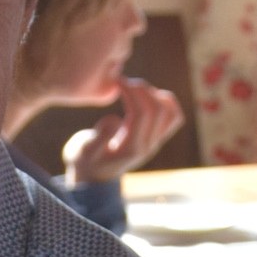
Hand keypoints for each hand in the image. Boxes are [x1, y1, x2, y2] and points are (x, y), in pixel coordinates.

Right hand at [60, 77, 181, 183]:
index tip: (117, 81)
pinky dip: (165, 101)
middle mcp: (148, 145)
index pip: (142, 114)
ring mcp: (155, 141)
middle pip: (158, 110)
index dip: (132, 93)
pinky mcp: (156, 136)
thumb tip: (114, 121)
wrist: (95, 175)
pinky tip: (146, 95)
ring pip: (170, 113)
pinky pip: (173, 117)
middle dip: (142, 90)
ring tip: (135, 88)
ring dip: (156, 94)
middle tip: (124, 81)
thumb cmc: (86, 160)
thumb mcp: (83, 151)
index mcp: (132, 148)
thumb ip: (98, 138)